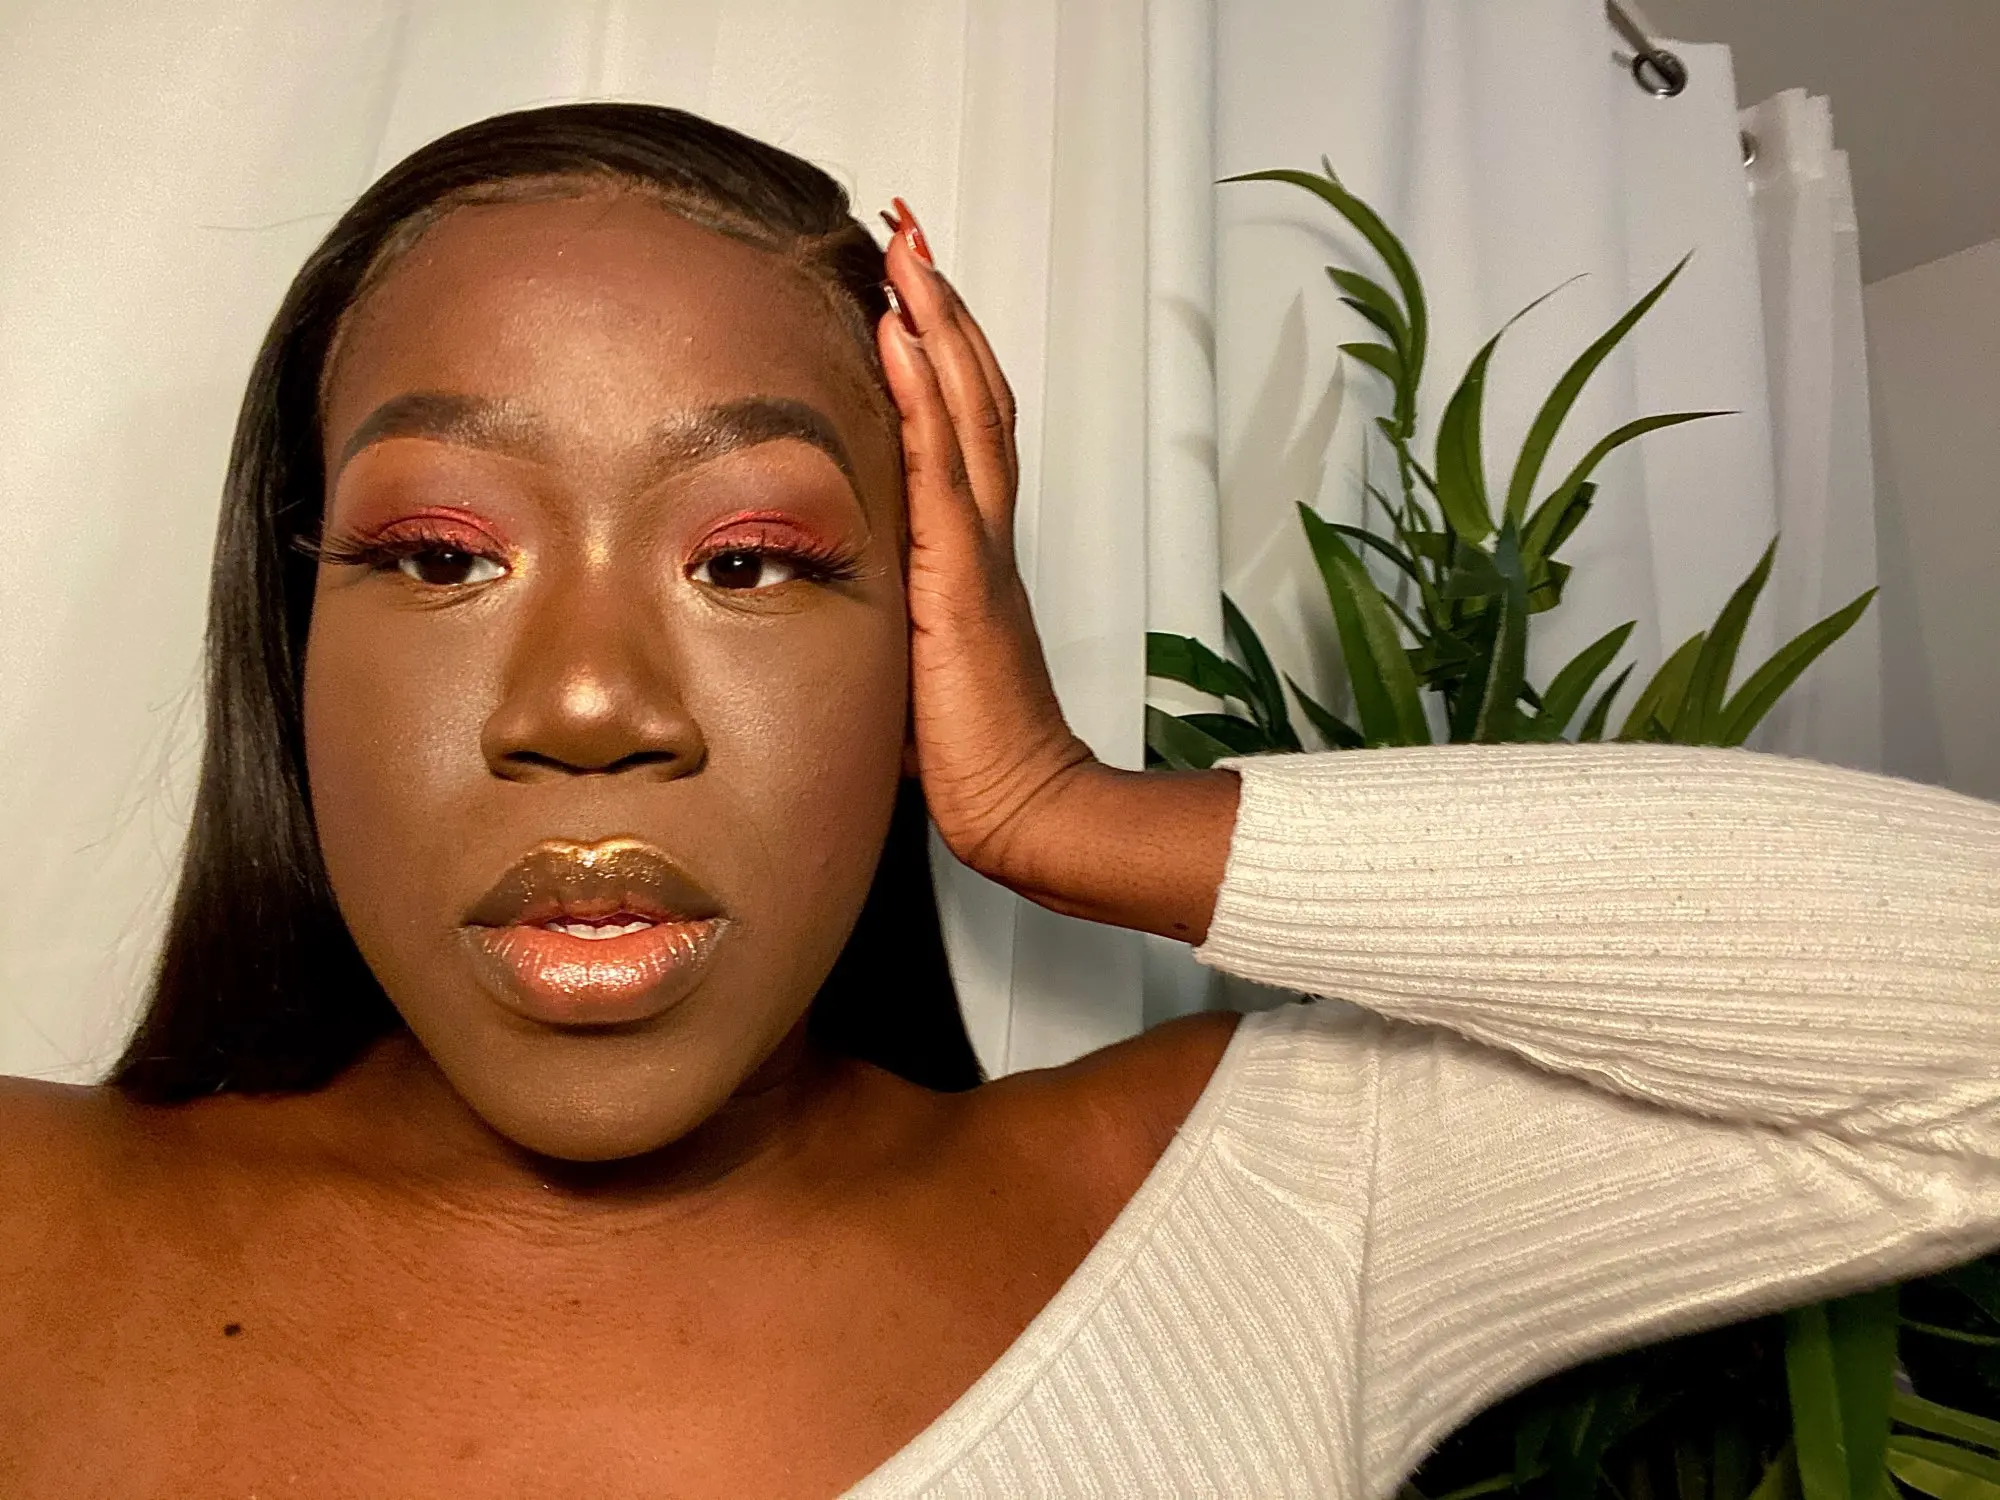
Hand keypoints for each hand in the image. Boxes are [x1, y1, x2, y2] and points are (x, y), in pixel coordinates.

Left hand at [876, 202, 1238, 942]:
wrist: (1026, 808)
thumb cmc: (975, 754)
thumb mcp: (919, 665)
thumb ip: (896, 618)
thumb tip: (839, 604)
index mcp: (974, 552)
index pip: (966, 428)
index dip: (943, 353)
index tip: (909, 286)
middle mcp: (986, 535)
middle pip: (977, 393)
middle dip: (944, 306)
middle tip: (911, 230)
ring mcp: (979, 549)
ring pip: (968, 409)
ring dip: (937, 321)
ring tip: (908, 248)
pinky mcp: (963, 575)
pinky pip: (944, 463)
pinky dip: (927, 390)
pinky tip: (902, 332)